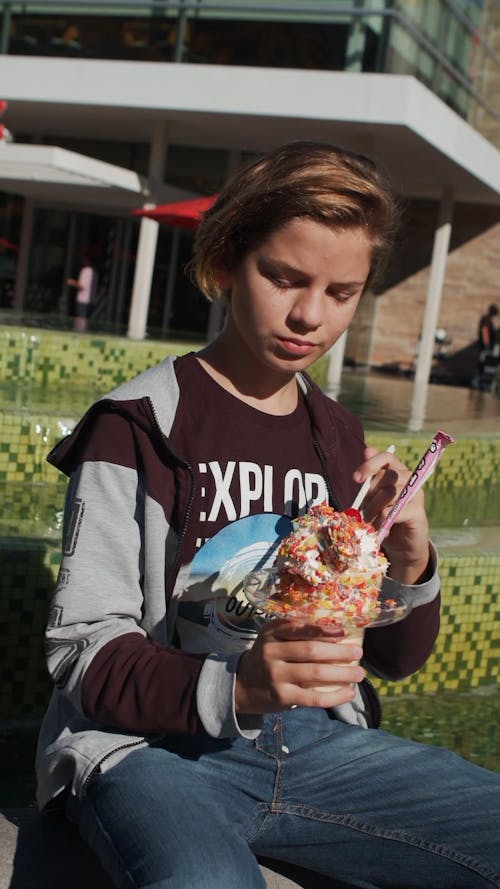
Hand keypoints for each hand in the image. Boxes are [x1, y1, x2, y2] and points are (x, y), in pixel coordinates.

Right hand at [235, 619, 364, 714]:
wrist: (241, 685)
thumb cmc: (267, 657)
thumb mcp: (272, 637)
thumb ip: (295, 630)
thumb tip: (336, 629)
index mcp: (271, 633)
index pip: (299, 628)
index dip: (323, 629)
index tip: (344, 632)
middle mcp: (272, 652)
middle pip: (311, 651)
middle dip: (339, 652)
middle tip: (359, 653)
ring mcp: (276, 676)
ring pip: (315, 674)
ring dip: (342, 674)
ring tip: (359, 674)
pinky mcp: (282, 697)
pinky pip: (313, 698)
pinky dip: (334, 696)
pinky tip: (348, 693)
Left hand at [354, 446, 429, 583]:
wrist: (401, 546)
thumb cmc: (383, 517)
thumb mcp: (372, 496)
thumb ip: (369, 477)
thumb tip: (367, 449)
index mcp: (397, 471)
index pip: (386, 457)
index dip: (369, 465)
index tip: (356, 479)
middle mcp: (410, 479)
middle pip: (386, 475)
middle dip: (369, 494)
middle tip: (363, 510)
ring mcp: (416, 495)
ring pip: (389, 493)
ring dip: (374, 509)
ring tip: (370, 521)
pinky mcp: (418, 512)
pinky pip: (395, 511)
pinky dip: (383, 521)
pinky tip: (381, 528)